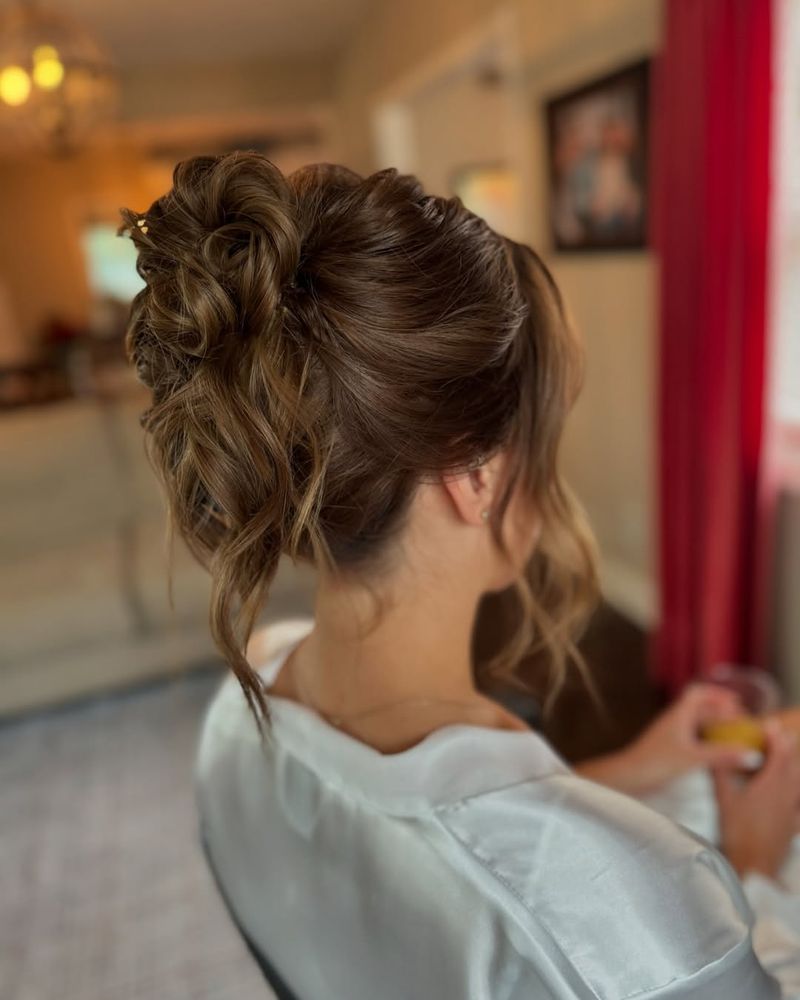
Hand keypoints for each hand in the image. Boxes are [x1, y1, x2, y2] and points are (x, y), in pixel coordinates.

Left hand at [577, 683, 753, 795]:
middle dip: (720, 712)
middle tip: (741, 722)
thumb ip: (723, 755)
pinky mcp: (669, 749)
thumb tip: (751, 754)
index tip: (737, 702)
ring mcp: (670, 735)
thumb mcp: (693, 758)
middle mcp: (674, 721)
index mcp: (678, 715)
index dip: (717, 693)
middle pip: (700, 708)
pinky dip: (706, 742)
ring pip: (696, 725)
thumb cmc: (655, 763)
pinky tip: (716, 755)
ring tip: (733, 738)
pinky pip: (692, 739)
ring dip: (714, 728)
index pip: (698, 693)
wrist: (627, 777)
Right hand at [713, 720, 799, 878]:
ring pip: (798, 783)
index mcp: (770, 785)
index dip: (776, 737)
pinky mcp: (793, 825)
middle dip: (787, 748)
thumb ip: (721, 774)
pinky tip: (793, 797)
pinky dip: (797, 793)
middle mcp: (786, 795)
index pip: (779, 754)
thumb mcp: (724, 800)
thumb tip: (713, 754)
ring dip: (794, 767)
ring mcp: (792, 811)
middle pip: (793, 765)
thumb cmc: (737, 832)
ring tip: (786, 760)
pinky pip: (799, 804)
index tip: (770, 724)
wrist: (754, 866)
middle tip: (780, 735)